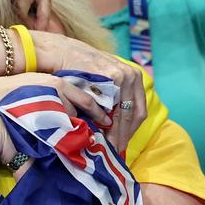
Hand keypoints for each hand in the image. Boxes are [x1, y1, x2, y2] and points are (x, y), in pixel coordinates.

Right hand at [31, 29, 146, 153]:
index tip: (122, 146)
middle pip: (134, 114)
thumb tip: (117, 128)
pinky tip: (102, 132)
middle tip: (116, 151)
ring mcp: (125, 75)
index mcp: (134, 78)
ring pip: (126, 112)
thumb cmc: (80, 72)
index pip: (139, 112)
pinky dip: (110, 122)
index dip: (131, 131)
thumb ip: (111, 101)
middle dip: (124, 135)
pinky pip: (114, 106)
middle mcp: (133, 75)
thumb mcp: (102, 85)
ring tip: (109, 146)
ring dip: (118, 131)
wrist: (65, 53)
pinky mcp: (114, 76)